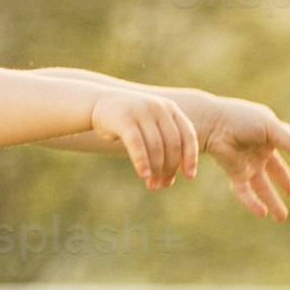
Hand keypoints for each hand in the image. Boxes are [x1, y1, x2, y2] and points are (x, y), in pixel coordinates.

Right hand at [86, 84, 203, 190]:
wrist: (99, 103)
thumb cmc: (129, 122)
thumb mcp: (151, 127)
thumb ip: (164, 144)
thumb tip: (172, 176)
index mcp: (170, 109)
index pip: (188, 135)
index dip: (190, 157)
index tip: (189, 176)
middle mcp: (159, 108)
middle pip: (172, 143)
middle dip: (170, 167)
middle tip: (164, 184)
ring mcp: (142, 111)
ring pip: (156, 146)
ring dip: (157, 169)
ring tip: (153, 186)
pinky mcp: (125, 119)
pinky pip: (137, 144)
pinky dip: (142, 162)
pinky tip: (144, 175)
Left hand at [181, 90, 289, 219]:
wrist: (214, 125)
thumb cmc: (241, 119)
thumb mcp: (269, 127)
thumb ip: (288, 140)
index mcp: (269, 134)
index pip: (286, 141)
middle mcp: (259, 151)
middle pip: (275, 170)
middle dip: (284, 181)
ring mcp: (248, 163)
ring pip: (262, 186)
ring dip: (272, 201)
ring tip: (281, 218)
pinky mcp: (236, 173)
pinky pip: (245, 192)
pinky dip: (253, 203)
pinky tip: (262, 214)